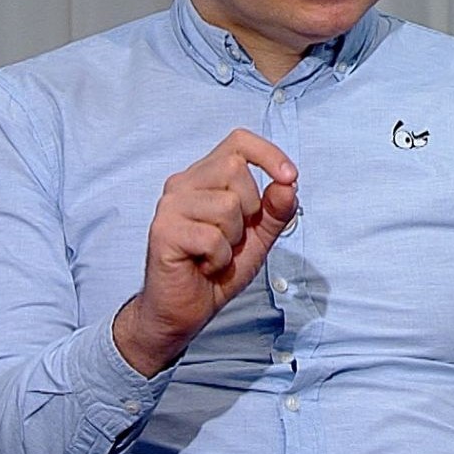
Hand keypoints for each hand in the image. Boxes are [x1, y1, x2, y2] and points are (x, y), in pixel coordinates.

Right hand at [113, 128, 298, 376]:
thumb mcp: (257, 238)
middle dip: (249, 209)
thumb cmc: (216, 270)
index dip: (268, 154)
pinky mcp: (164, 231)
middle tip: (232, 237)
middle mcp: (183, 184)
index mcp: (204, 178)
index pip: (238, 142)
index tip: (289, 177)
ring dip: (232, 240)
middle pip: (235, 169)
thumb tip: (288, 185)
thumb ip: (275, 211)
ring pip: (227, 205)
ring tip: (215, 254)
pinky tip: (204, 266)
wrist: (184, 311)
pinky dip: (218, 259)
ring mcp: (170, 206)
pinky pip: (212, 237)